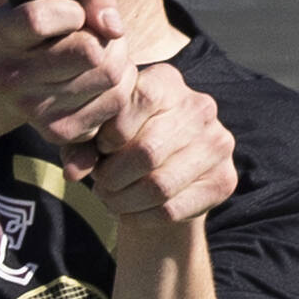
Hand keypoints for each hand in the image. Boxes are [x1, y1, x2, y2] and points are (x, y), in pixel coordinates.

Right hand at [0, 0, 136, 146]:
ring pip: (110, 77)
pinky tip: (97, 77)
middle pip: (90, 53)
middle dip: (105, 35)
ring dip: (118, 58)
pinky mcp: (57, 132)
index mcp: (0, 34)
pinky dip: (119, 85)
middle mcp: (8, 77)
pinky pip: (116, 102)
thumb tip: (114, 28)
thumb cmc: (44, 21)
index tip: (73, 12)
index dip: (70, 12)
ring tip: (97, 53)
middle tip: (96, 32)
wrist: (15, 70)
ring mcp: (31, 109)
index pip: (36, 20)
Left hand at [64, 63, 237, 225]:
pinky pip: (174, 209)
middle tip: (100, 183)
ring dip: (125, 200)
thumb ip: (82, 144)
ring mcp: (217, 143)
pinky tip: (130, 212)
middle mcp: (199, 107)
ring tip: (110, 199)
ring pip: (160, 185)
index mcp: (167, 81)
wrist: (165, 169)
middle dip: (113, 175)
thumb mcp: (99, 133)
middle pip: (148, 151)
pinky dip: (142, 217)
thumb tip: (74, 172)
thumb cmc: (123, 140)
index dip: (110, 133)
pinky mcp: (225, 180)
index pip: (138, 102)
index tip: (100, 147)